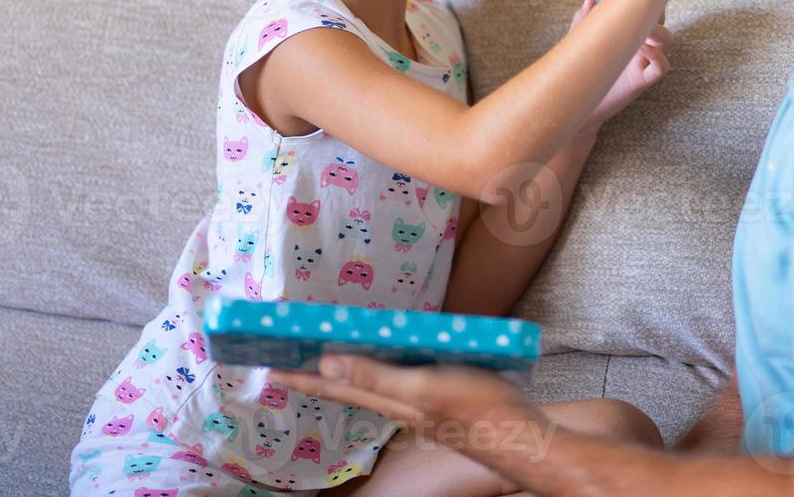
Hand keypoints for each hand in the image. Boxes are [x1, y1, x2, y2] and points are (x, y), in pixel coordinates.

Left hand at [267, 355, 547, 452]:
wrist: (521, 434)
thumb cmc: (476, 408)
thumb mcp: (423, 388)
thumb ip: (377, 375)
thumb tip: (325, 363)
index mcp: (389, 399)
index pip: (336, 387)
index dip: (303, 378)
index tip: (271, 368)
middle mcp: (399, 404)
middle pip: (350, 388)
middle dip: (319, 376)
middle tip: (291, 362)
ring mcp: (421, 404)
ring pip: (375, 386)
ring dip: (349, 372)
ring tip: (330, 359)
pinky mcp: (442, 398)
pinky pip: (401, 381)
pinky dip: (385, 369)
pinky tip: (393, 360)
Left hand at [570, 0, 669, 131]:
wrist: (575, 97)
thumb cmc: (580, 67)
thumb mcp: (579, 38)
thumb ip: (585, 18)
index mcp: (627, 31)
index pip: (645, 9)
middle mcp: (638, 43)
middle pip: (660, 20)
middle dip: (654, 11)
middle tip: (640, 10)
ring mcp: (642, 61)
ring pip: (667, 40)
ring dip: (658, 32)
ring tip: (642, 32)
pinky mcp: (642, 80)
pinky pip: (662, 66)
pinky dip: (657, 56)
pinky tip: (643, 50)